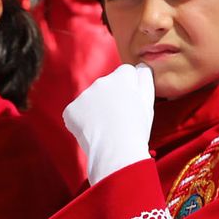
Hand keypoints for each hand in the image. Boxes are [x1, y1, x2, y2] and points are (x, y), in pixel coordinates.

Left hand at [63, 63, 153, 183]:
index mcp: (121, 76)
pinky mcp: (71, 110)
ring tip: (106, 128)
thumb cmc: (136, 129)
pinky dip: (82, 122)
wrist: (116, 151)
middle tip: (119, 119)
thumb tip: (140, 67)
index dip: (129, 88)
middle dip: (111, 98)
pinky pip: (77, 113)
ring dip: (96, 110)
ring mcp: (83, 95)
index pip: (125, 73)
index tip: (130, 104)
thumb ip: (145, 79)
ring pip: (91, 100)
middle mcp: (100, 81)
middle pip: (106, 86)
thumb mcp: (148, 101)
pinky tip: (93, 132)